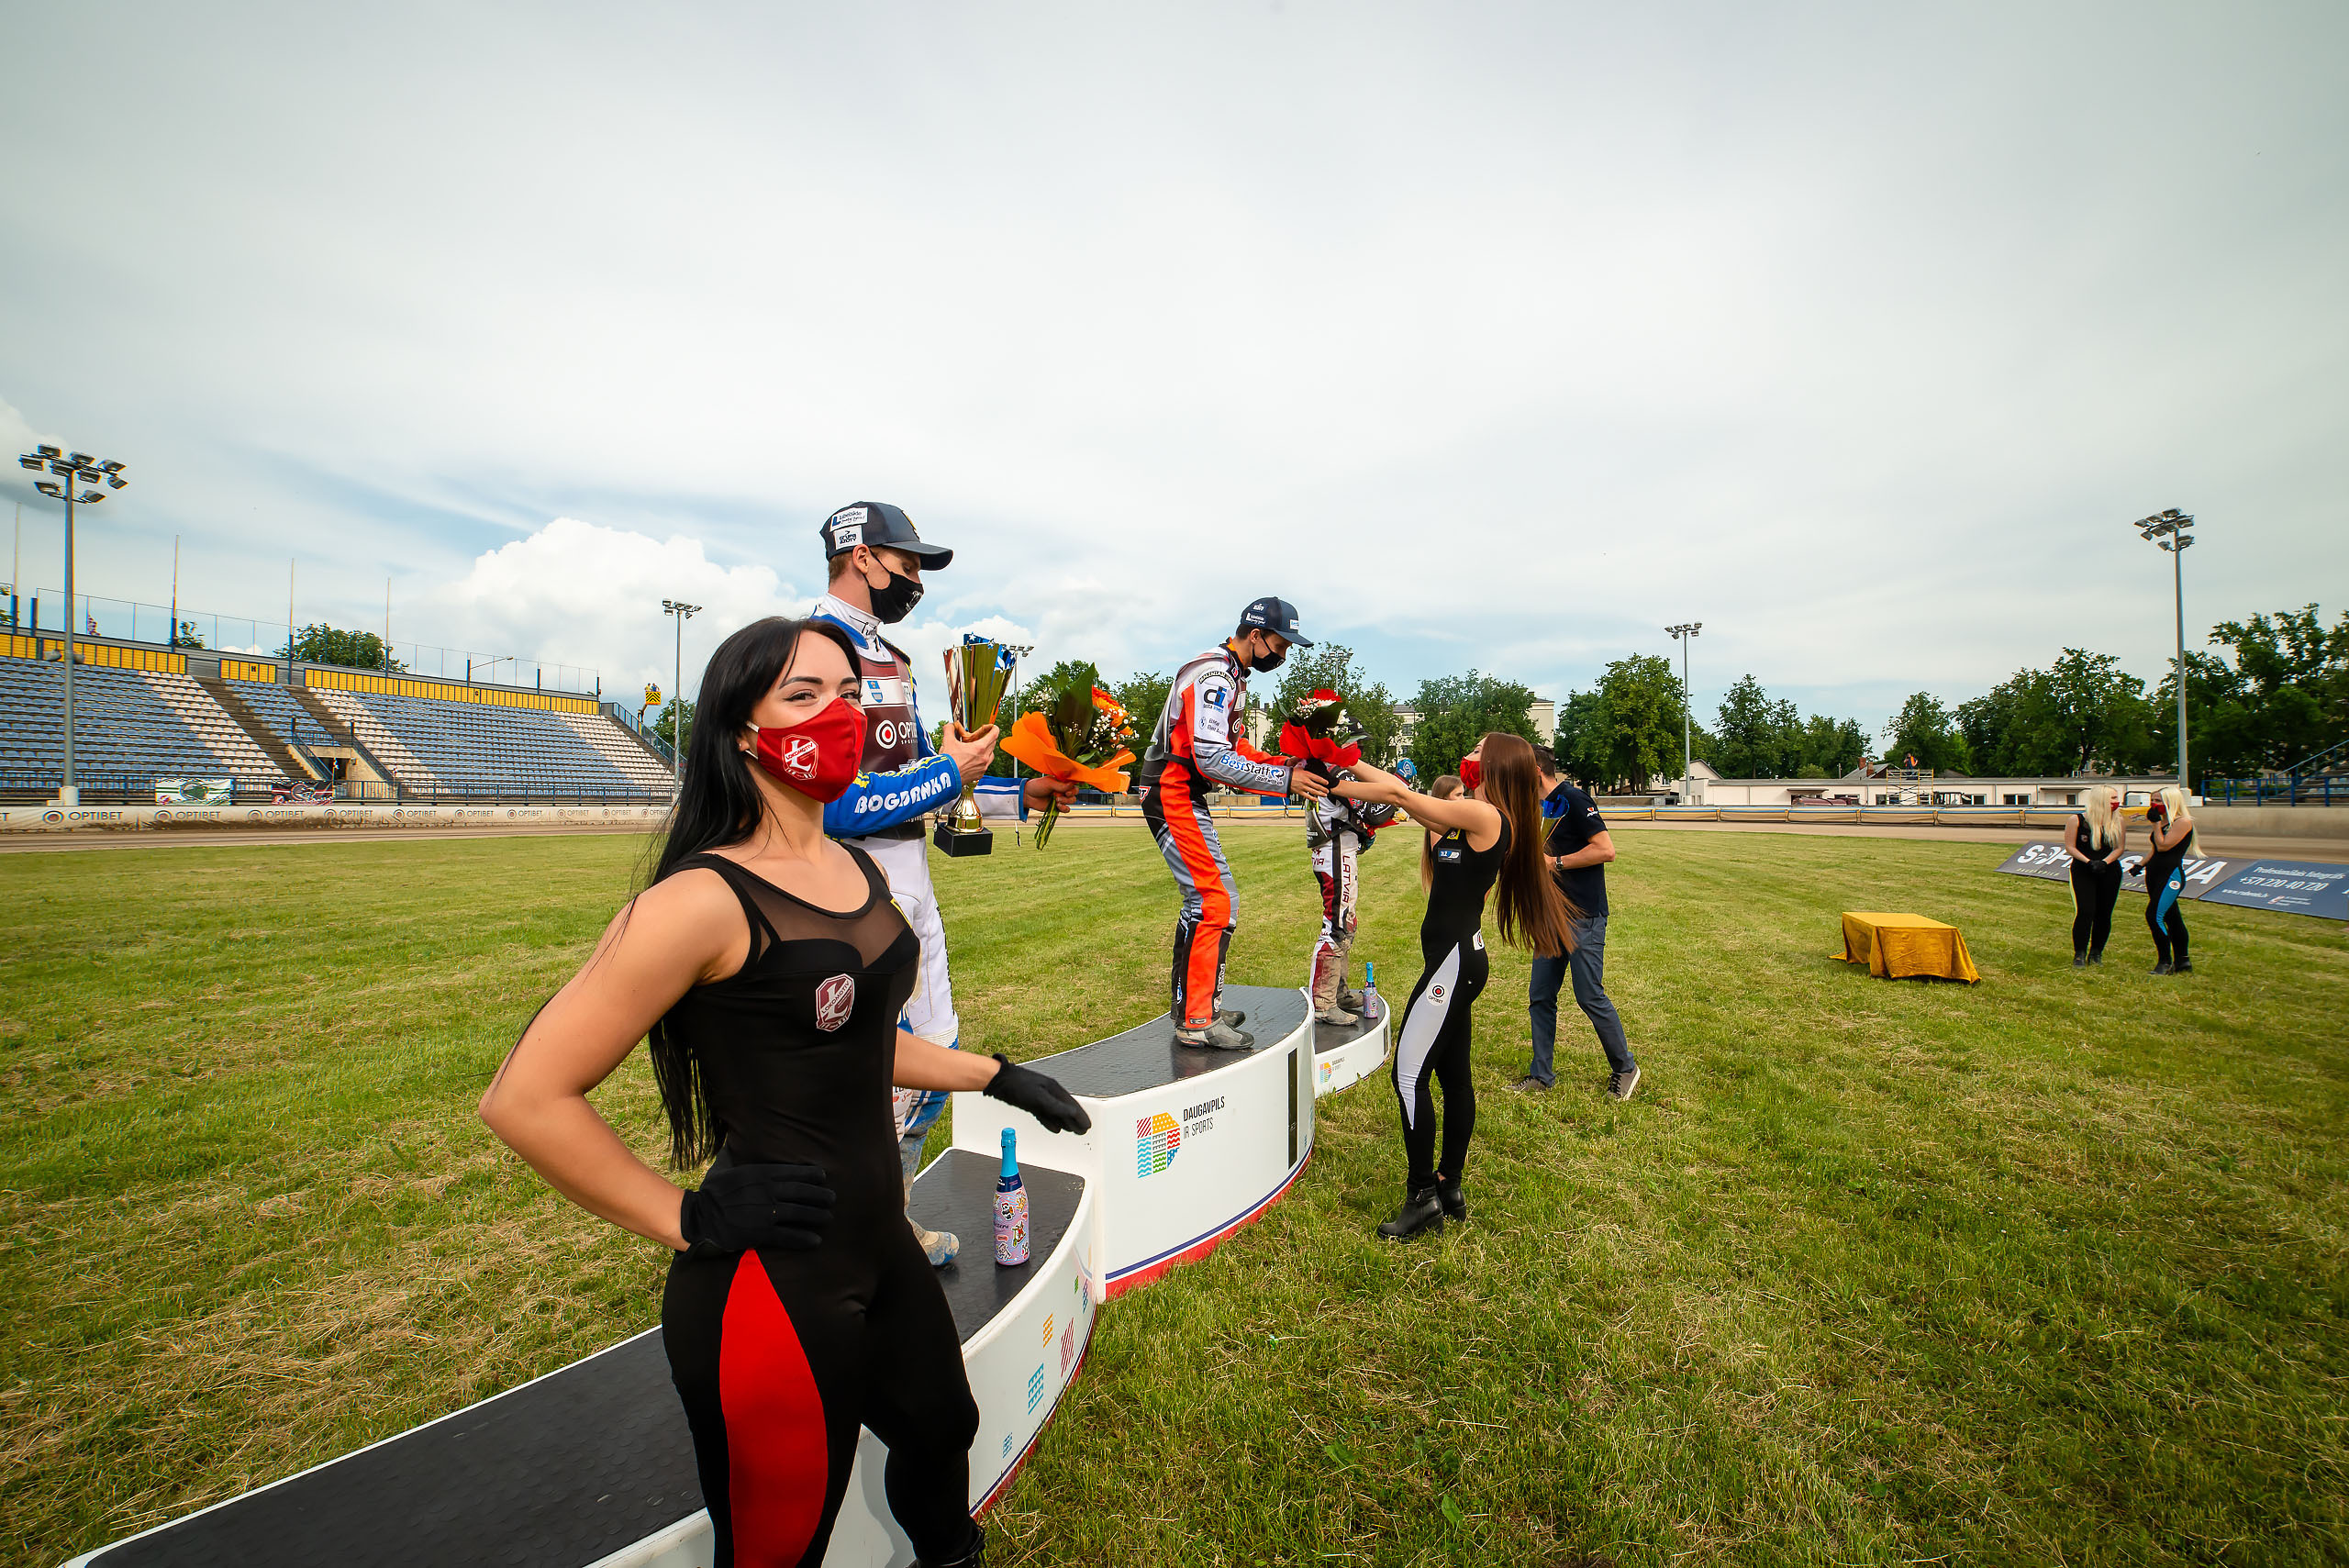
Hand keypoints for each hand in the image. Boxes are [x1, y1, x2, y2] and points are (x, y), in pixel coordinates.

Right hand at [678, 1162, 835, 1255]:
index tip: (823, 1176)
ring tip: (828, 1217)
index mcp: (760, 1174)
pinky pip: (788, 1235)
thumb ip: (739, 1157)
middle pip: (801, 1192)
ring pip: (799, 1213)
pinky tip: (816, 1240)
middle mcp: (766, 1191)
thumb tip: (738, 1140)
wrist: (699, 1218)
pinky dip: (803, 1238)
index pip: (792, 1172)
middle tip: (832, 1198)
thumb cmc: (713, 1192)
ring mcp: (765, 1212)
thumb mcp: (727, 1168)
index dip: (811, 1174)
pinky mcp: (761, 1232)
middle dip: (820, 1195)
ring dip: (817, 1215)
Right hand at [943, 722, 998, 782]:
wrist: (946, 778)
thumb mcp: (948, 742)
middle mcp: (984, 758)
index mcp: (979, 748)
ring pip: (991, 756)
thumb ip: (949, 730)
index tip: (993, 727)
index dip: (994, 729)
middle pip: (993, 745)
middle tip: (984, 736)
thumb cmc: (948, 761)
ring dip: (988, 750)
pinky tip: (975, 760)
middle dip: (990, 739)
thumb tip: (949, 726)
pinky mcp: (979, 775)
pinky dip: (983, 761)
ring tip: (980, 749)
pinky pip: (985, 765)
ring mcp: (982, 768)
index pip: (994, 735)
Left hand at [983, 1054, 1092, 1134]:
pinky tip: (1055, 1127)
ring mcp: (1040, 1098)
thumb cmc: (1017, 1085)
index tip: (1087, 1125)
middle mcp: (1049, 1093)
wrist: (998, 1080)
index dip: (1080, 1116)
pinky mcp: (1031, 1103)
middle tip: (1083, 1131)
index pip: (1071, 1105)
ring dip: (1065, 1122)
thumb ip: (1056, 1106)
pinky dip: (1051, 1122)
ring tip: (1073, 1130)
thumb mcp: (1039, 1097)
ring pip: (1056, 1113)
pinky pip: (1045, 1115)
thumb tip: (1073, 1113)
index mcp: (1054, 1089)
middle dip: (1075, 1120)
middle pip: (1066, 1109)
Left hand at [1024, 776, 1077, 811]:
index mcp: (1062, 782)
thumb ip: (1061, 785)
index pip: (1073, 783)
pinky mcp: (1058, 807)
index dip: (1074, 785)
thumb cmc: (1037, 786)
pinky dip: (1064, 808)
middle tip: (1065, 793)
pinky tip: (1058, 805)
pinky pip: (1067, 809)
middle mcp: (1063, 790)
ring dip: (1066, 801)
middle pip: (1075, 792)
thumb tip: (1072, 785)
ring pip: (1072, 801)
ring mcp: (1061, 798)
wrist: (1028, 796)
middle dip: (1071, 794)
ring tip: (1057, 799)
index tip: (1070, 787)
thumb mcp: (1049, 783)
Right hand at [1289, 765, 1330, 800]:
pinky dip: (1312, 798)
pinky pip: (1308, 796)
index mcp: (1307, 774)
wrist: (1284, 778)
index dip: (1323, 781)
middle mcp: (1307, 781)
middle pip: (1317, 786)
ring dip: (1320, 794)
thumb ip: (1303, 767)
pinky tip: (1316, 800)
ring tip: (1324, 795)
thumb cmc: (1290, 773)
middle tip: (1327, 791)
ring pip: (1314, 792)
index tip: (1327, 783)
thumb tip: (1305, 763)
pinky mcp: (1300, 792)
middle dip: (1323, 789)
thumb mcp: (1299, 768)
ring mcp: (1304, 787)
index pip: (1318, 778)